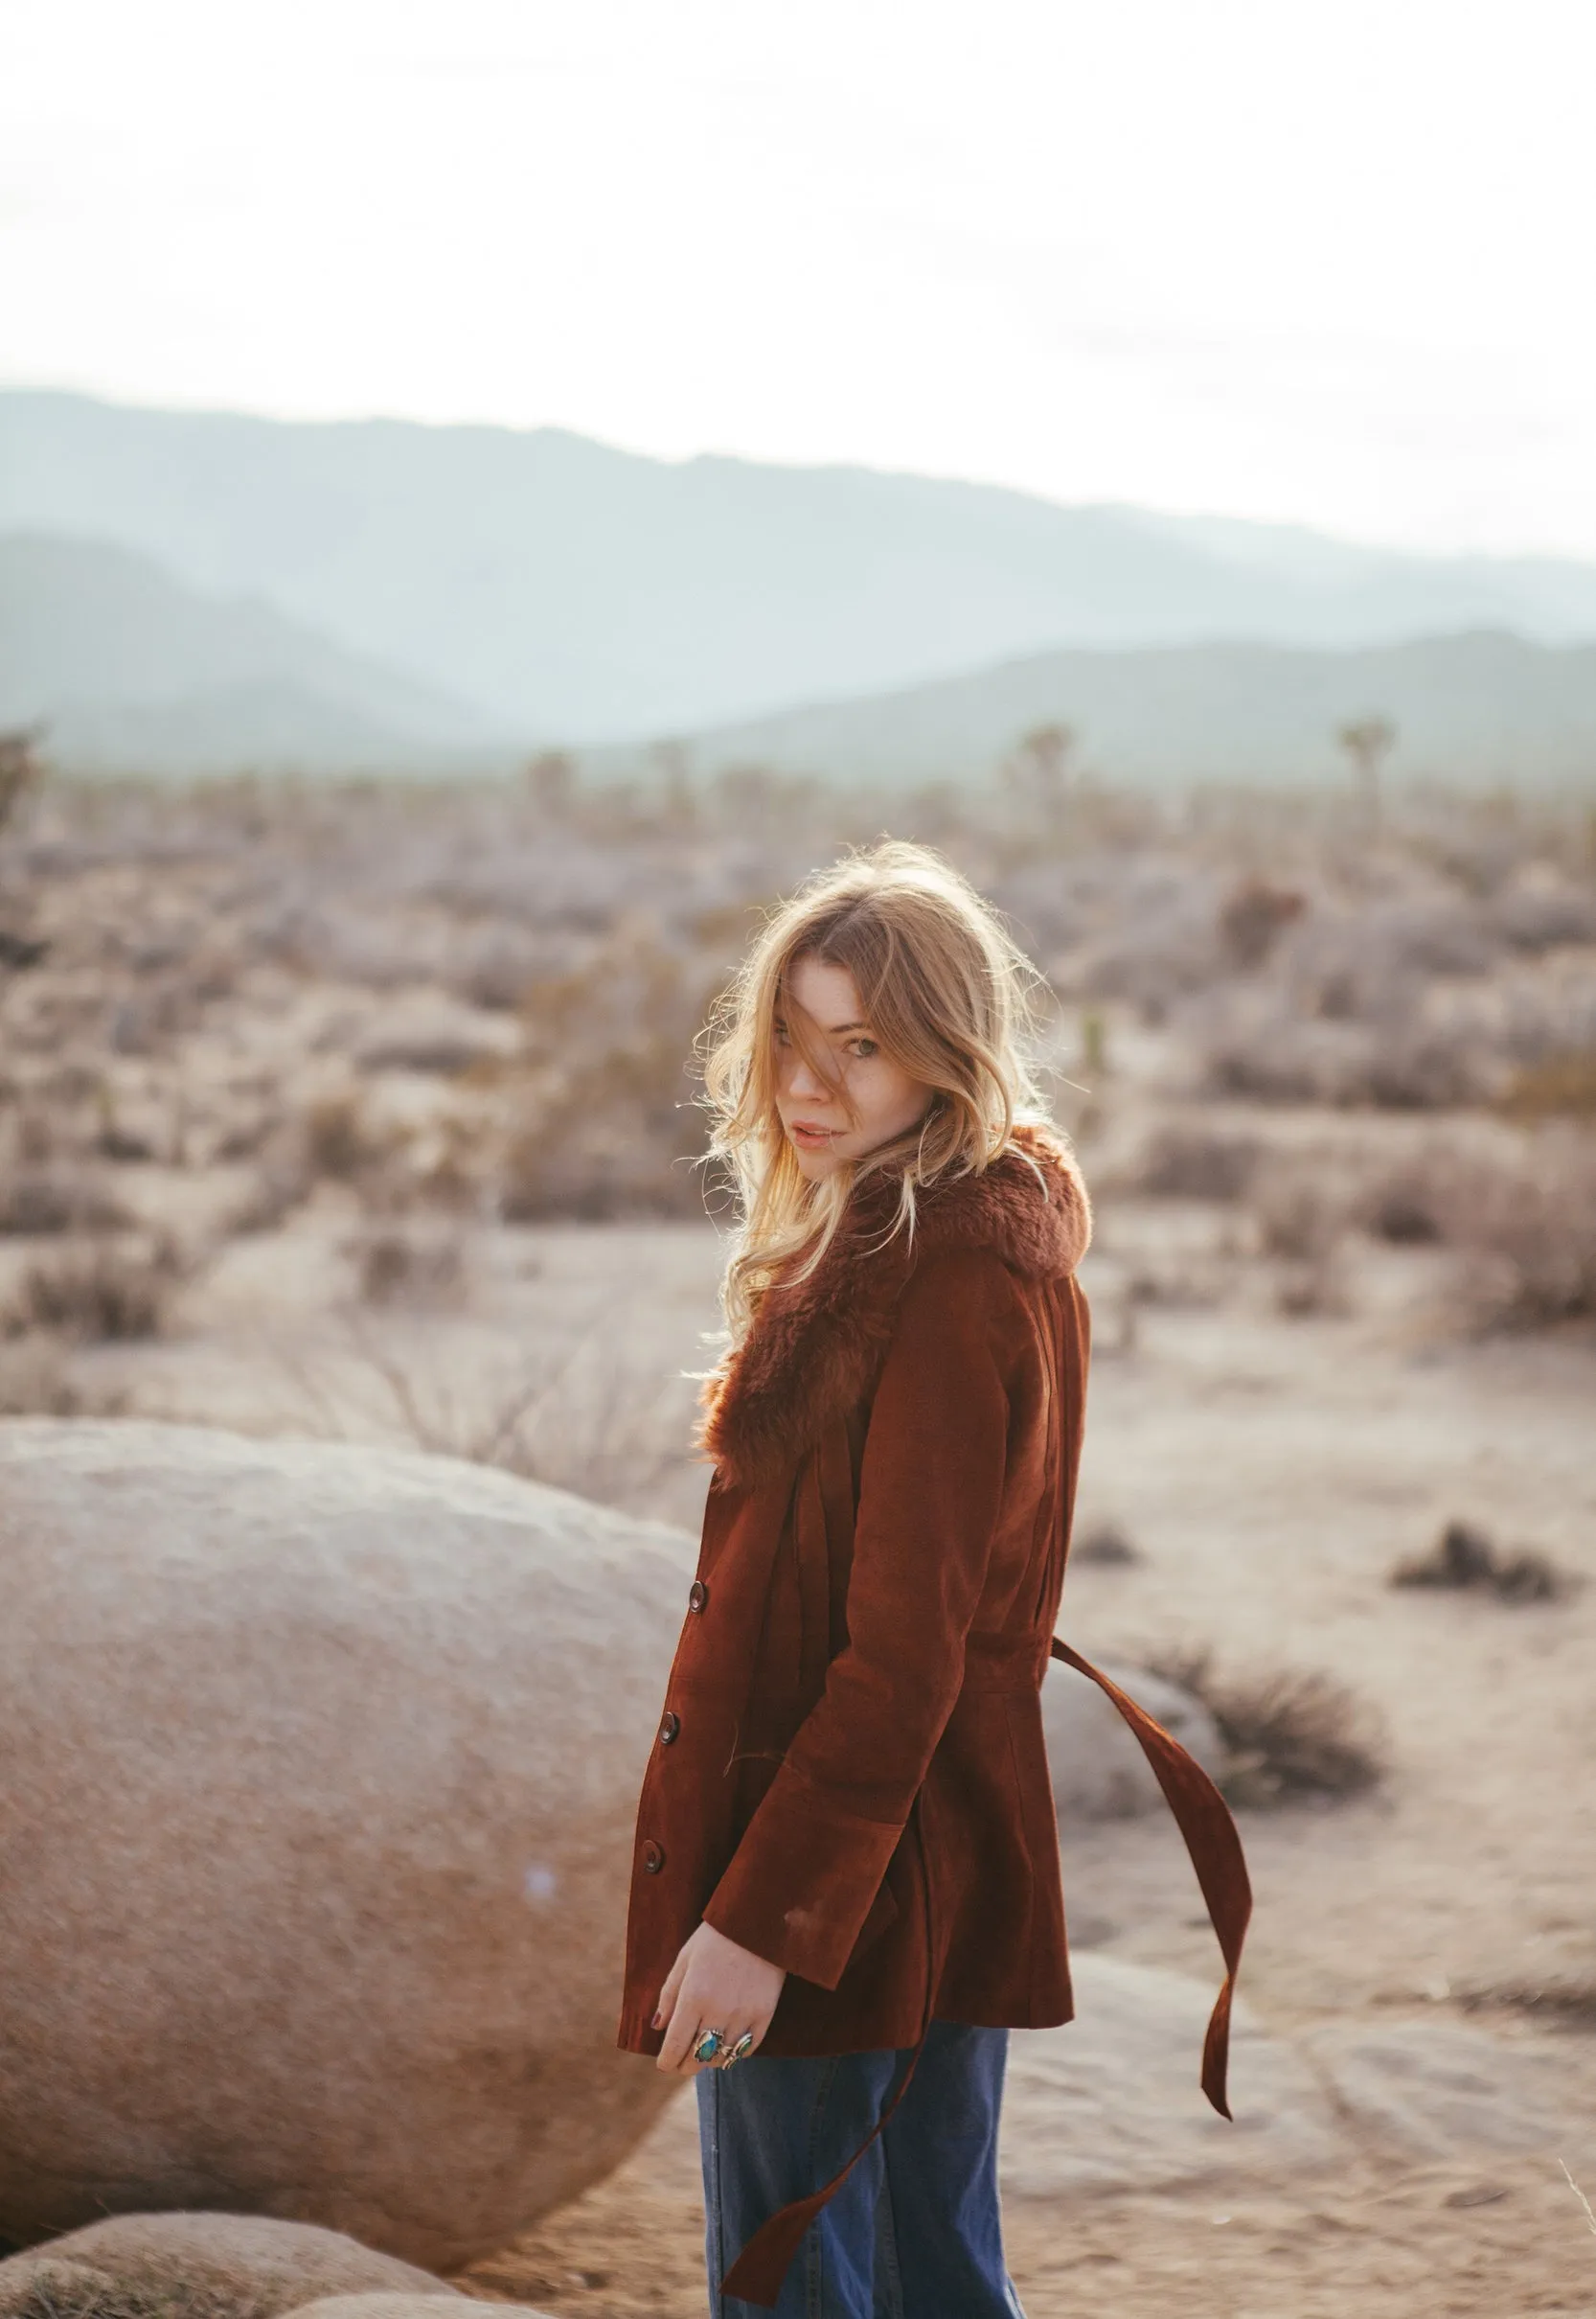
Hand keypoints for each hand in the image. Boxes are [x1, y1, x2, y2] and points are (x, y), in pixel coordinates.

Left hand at [653, 1920, 785, 2075]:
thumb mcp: (684, 1959)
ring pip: (721, 2058)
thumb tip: (658, 2027)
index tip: (665, 2063)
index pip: (675, 2047)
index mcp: (693, 1997)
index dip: (667, 2061)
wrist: (757, 1922)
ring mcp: (743, 2015)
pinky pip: (746, 2049)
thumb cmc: (714, 1938)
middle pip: (696, 2059)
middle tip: (682, 2060)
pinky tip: (728, 2042)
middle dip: (685, 2064)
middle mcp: (718, 2011)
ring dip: (709, 2059)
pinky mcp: (764, 2015)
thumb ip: (669, 1995)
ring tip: (705, 2050)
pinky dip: (734, 2052)